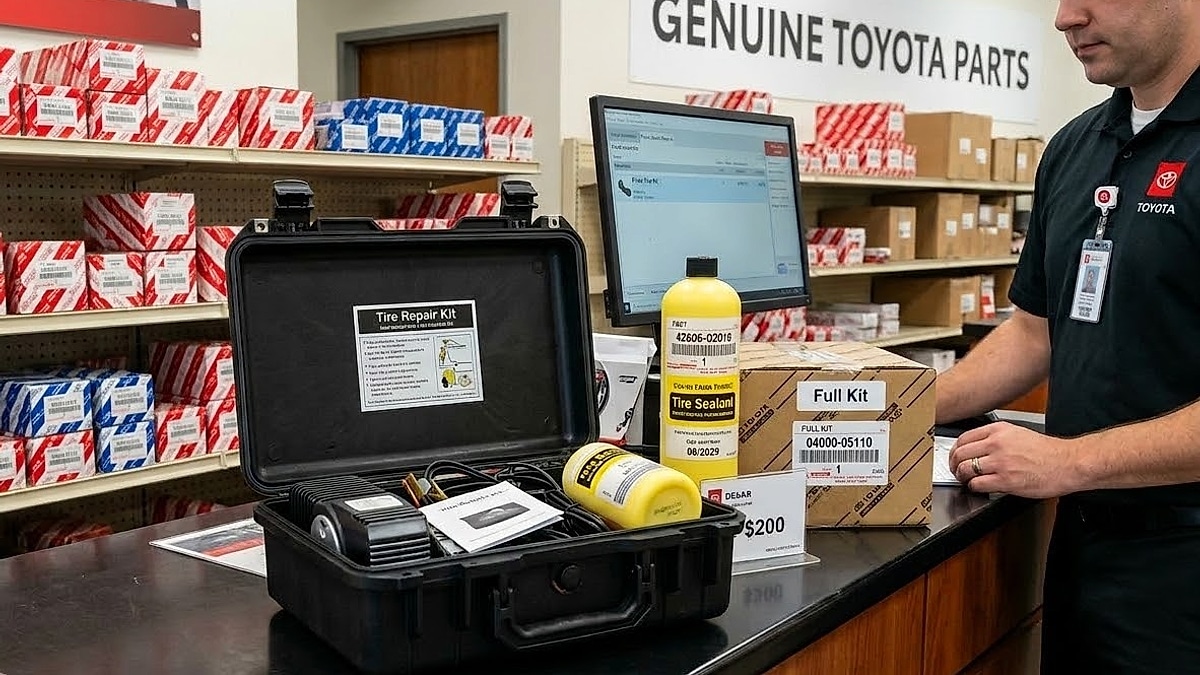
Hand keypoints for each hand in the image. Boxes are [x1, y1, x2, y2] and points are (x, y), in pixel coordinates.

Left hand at [947, 422, 1082, 497]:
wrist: (1068, 463)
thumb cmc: (1047, 451)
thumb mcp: (1018, 433)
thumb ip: (996, 437)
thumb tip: (978, 447)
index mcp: (998, 431)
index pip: (963, 438)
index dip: (954, 450)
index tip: (955, 457)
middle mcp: (997, 444)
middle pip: (960, 454)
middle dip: (954, 465)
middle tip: (956, 471)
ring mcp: (1001, 462)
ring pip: (965, 469)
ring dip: (962, 477)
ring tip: (966, 480)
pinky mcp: (1006, 480)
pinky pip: (978, 484)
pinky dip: (974, 487)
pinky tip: (979, 487)